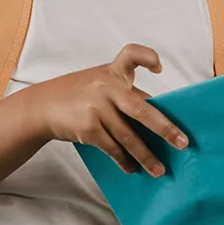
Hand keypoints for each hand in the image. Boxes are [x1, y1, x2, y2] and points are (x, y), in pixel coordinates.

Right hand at [21, 44, 186, 176]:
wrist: (41, 107)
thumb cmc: (80, 95)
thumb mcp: (100, 84)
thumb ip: (126, 95)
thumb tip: (158, 124)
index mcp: (113, 71)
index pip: (131, 54)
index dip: (148, 57)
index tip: (160, 68)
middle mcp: (106, 86)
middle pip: (140, 108)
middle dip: (164, 128)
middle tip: (182, 144)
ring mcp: (96, 107)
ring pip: (127, 136)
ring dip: (145, 156)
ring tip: (160, 170)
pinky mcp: (87, 128)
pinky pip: (112, 147)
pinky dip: (124, 160)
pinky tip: (132, 168)